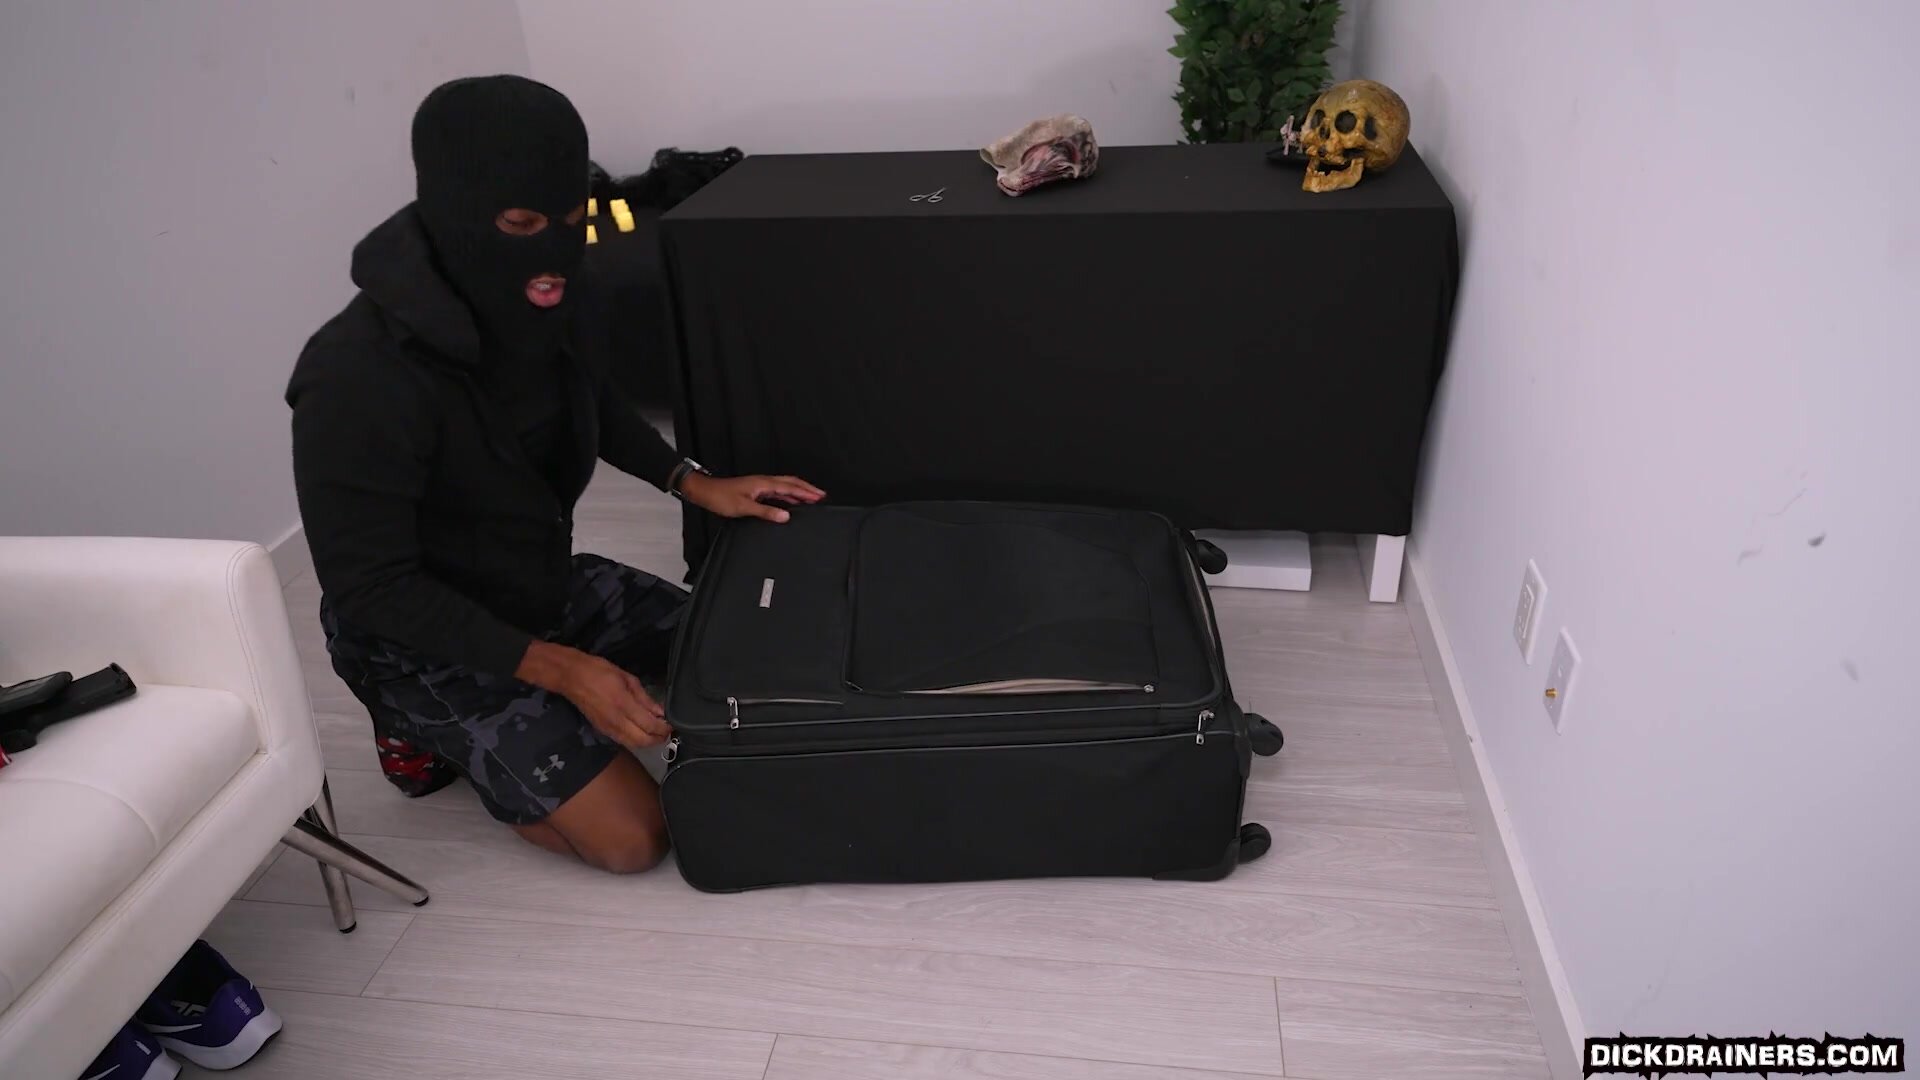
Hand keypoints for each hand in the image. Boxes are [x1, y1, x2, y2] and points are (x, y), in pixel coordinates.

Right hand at [517, 641, 668, 749]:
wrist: (572, 677)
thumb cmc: (600, 672)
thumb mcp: (627, 679)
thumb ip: (645, 698)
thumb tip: (660, 712)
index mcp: (624, 705)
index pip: (650, 726)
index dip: (664, 728)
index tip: (672, 724)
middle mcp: (616, 721)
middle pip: (643, 741)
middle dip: (658, 739)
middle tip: (667, 731)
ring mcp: (608, 728)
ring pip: (633, 744)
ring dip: (648, 742)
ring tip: (657, 733)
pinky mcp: (601, 730)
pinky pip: (623, 741)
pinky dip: (635, 740)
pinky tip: (641, 732)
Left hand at [680, 472, 825, 522]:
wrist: (706, 492)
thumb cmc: (721, 497)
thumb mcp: (744, 507)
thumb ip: (766, 512)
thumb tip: (785, 516)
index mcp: (763, 483)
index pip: (790, 487)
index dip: (806, 492)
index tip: (819, 496)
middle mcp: (764, 482)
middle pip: (791, 483)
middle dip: (807, 488)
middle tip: (821, 495)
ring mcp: (760, 485)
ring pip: (785, 486)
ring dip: (798, 491)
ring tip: (811, 497)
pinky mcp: (756, 490)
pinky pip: (777, 491)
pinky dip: (788, 495)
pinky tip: (791, 502)